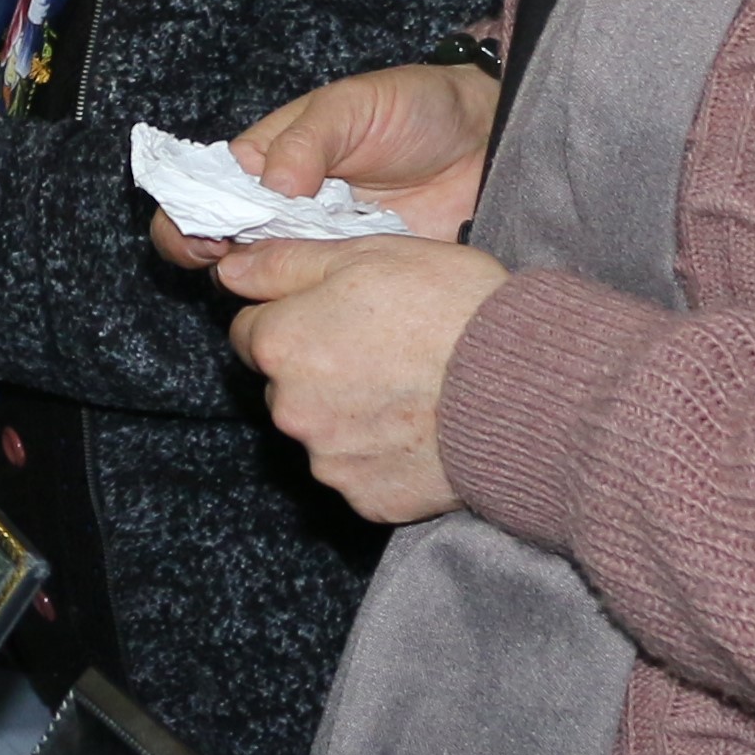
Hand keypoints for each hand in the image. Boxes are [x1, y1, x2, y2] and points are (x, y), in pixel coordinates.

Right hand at [143, 63, 498, 279]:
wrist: (487, 143)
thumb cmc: (414, 108)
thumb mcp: (354, 105)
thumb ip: (307, 139)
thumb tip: (269, 187)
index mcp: (264, 160)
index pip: (201, 192)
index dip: (188, 216)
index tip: (204, 233)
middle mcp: (280, 208)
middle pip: (220, 244)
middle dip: (212, 258)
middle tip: (233, 262)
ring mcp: (316, 247)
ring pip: (265, 280)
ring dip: (264, 287)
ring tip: (283, 283)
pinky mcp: (354, 277)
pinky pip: (320, 300)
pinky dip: (314, 305)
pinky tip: (325, 302)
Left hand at [221, 238, 509, 524]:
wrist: (525, 390)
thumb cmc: (452, 309)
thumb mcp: (368, 255)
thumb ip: (287, 263)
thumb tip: (229, 270)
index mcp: (282, 343)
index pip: (252, 330)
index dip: (295, 317)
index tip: (338, 315)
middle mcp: (291, 408)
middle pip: (284, 385)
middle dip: (319, 368)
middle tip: (384, 350)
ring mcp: (328, 460)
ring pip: (321, 430)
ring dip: (349, 413)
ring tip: (413, 390)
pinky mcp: (367, 499)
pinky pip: (360, 473)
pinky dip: (381, 455)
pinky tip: (422, 430)